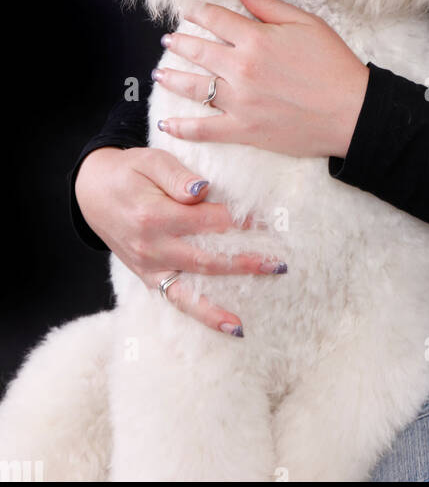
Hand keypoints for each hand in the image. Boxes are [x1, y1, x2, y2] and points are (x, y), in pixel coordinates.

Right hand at [74, 146, 287, 335]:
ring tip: (243, 325)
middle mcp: (152, 248)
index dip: (239, 221)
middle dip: (245, 264)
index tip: (266, 220)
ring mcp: (149, 268)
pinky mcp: (148, 278)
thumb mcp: (151, 161)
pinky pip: (176, 300)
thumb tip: (203, 191)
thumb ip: (178, 176)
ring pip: (189, 294)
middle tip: (279, 265)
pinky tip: (227, 325)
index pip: (208, 222)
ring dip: (218, 309)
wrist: (92, 192)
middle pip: (207, 260)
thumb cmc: (128, 172)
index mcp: (155, 216)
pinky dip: (200, 315)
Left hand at [152, 0, 369, 157]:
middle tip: (167, 40)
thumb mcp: (307, 24)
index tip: (188, 10)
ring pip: (194, 87)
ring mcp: (240, 102)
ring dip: (172, 78)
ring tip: (160, 73)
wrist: (351, 111)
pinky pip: (204, 129)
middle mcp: (241, 69)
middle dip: (179, 43)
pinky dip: (182, 128)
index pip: (215, 19)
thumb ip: (269, 7)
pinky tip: (166, 124)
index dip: (198, 12)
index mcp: (256, 39)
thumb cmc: (334, 65)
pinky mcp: (244, 130)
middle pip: (198, 51)